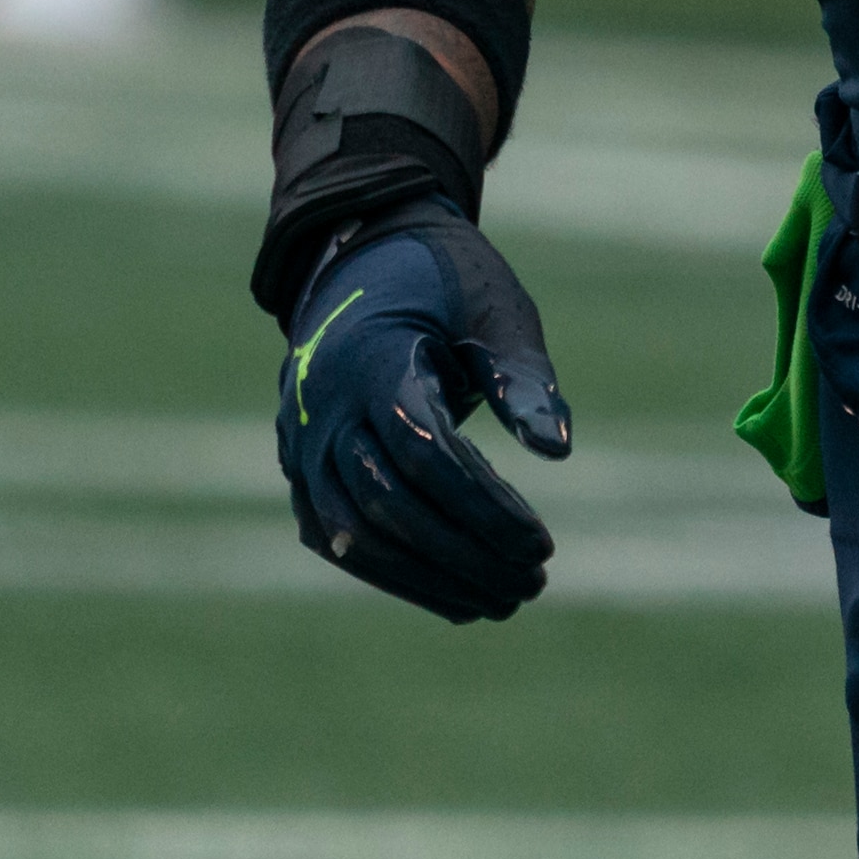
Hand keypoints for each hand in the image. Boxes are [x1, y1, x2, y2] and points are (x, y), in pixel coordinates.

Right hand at [275, 205, 571, 623]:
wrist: (362, 258)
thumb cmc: (445, 282)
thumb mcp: (496, 309)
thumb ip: (524, 376)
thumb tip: (557, 451)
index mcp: (373, 359)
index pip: (425, 452)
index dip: (485, 508)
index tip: (542, 544)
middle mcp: (323, 405)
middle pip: (391, 504)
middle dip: (466, 554)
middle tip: (536, 581)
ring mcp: (301, 441)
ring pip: (357, 533)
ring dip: (432, 578)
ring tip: (505, 600)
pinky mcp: (301, 468)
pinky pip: (338, 537)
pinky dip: (396, 574)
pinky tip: (457, 598)